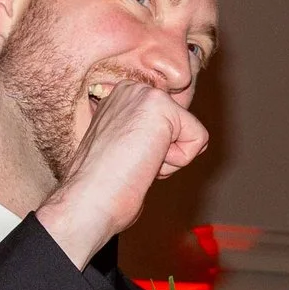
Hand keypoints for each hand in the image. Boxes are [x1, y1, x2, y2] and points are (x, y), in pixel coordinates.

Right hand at [35, 80, 208, 264]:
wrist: (90, 199)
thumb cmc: (102, 187)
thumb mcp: (123, 150)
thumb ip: (143, 137)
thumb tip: (165, 141)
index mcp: (120, 99)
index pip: (168, 125)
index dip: (156, 154)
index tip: (126, 162)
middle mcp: (131, 90)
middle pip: (182, 128)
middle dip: (165, 155)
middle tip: (133, 164)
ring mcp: (144, 94)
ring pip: (190, 133)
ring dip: (170, 161)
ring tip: (136, 163)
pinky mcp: (161, 105)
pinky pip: (199, 139)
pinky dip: (179, 162)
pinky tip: (147, 162)